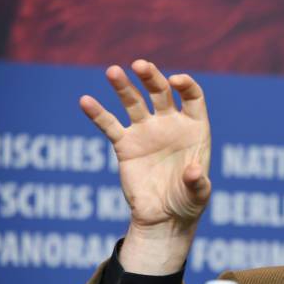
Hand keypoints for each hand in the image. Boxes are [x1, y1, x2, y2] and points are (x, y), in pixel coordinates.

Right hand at [80, 60, 210, 273]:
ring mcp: (146, 132)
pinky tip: (86, 101)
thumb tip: (193, 171)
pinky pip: (110, 125)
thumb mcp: (198, 195)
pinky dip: (98, 113)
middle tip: (140, 65)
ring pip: (133, 102)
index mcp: (194, 128)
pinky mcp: (125, 145)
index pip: (192, 97)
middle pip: (161, 92)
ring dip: (123, 86)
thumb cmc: (188, 203)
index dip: (186, 85)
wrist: (163, 218)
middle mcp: (170, 124)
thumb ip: (198, 182)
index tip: (175, 81)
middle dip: (152, 77)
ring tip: (113, 71)